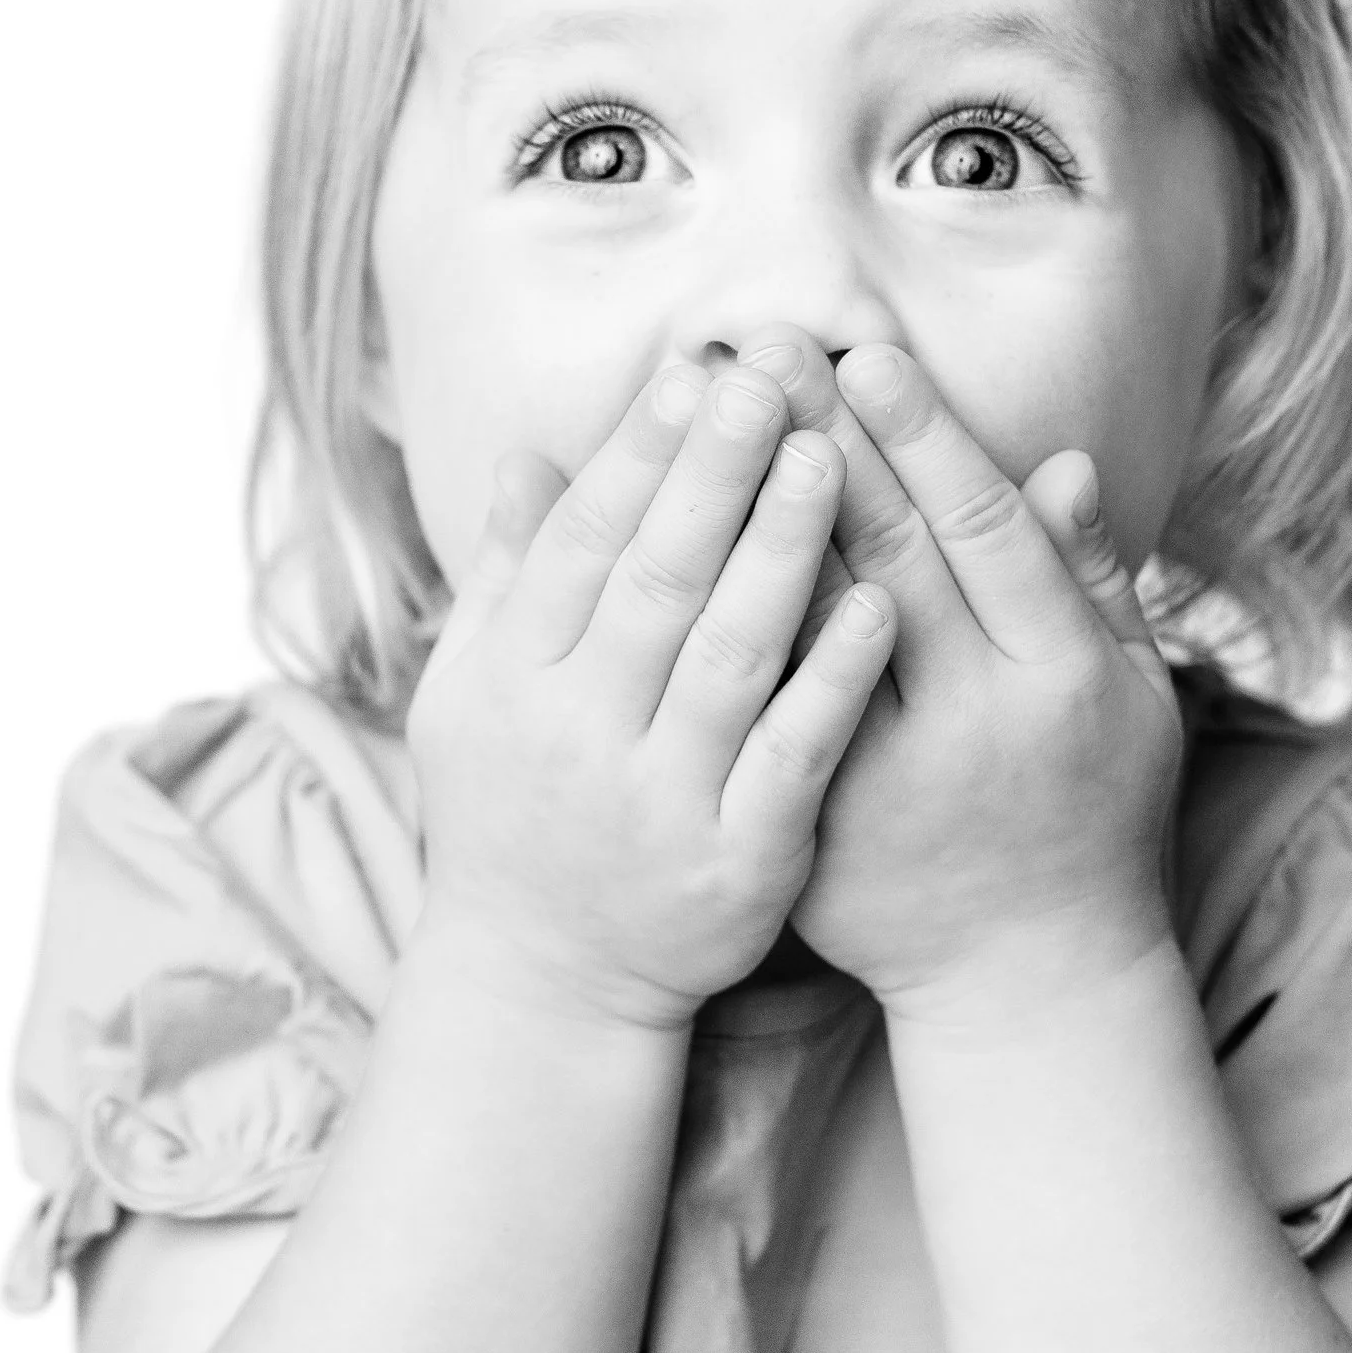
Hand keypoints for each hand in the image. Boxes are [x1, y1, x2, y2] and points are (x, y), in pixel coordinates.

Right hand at [404, 361, 899, 1029]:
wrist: (541, 980)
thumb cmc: (509, 812)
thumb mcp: (470, 694)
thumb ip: (508, 578)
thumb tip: (522, 455)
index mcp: (513, 677)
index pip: (583, 541)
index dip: (639, 453)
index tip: (695, 371)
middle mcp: (578, 730)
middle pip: (657, 578)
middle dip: (717, 472)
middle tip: (776, 376)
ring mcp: (659, 798)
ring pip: (728, 655)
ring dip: (782, 551)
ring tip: (833, 457)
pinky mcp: (735, 861)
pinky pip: (792, 755)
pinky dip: (832, 679)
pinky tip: (881, 605)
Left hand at [737, 326, 1182, 1028]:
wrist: (1026, 974)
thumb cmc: (1091, 808)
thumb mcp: (1132, 693)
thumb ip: (1092, 579)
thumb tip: (1063, 461)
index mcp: (1058, 677)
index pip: (981, 535)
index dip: (922, 441)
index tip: (865, 354)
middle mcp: (971, 725)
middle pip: (885, 563)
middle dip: (821, 448)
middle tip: (764, 349)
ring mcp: (884, 781)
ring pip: (808, 632)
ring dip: (753, 518)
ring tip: (711, 421)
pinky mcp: (814, 824)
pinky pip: (757, 707)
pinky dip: (723, 625)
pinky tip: (679, 548)